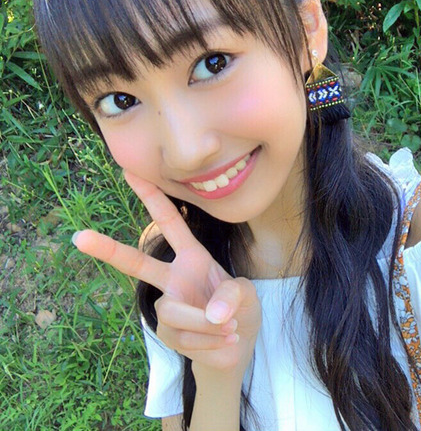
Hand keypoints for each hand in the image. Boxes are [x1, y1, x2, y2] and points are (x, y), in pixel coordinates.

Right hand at [73, 171, 261, 370]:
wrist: (238, 344)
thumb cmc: (240, 309)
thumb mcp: (246, 294)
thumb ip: (233, 296)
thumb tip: (213, 314)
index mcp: (193, 257)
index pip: (170, 224)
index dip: (153, 198)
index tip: (130, 172)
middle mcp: (174, 277)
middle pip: (136, 263)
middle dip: (108, 249)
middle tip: (78, 237)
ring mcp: (167, 305)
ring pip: (172, 311)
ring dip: (204, 324)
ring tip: (229, 329)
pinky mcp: (166, 333)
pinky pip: (183, 336)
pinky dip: (210, 341)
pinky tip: (224, 341)